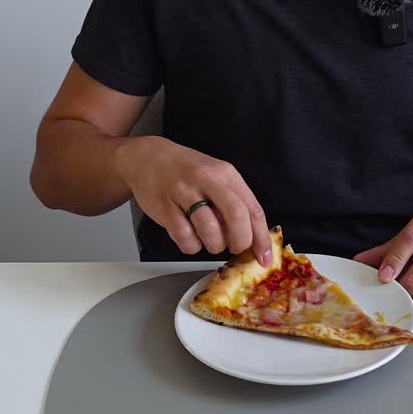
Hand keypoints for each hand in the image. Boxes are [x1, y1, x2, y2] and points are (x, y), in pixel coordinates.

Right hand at [115, 136, 271, 264]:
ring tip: (209, 240)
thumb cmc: (186, 170)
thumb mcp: (216, 175)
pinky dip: (191, 246)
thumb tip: (254, 236)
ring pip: (210, 231)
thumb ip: (234, 201)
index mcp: (226, 174)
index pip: (253, 209)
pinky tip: (189, 237)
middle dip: (240, 242)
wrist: (148, 157)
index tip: (264, 257)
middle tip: (235, 248)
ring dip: (214, 245)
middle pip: (236, 217)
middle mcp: (207, 179)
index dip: (261, 238)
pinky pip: (184, 237)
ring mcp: (184, 192)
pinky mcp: (164, 206)